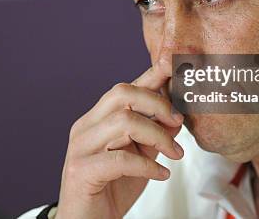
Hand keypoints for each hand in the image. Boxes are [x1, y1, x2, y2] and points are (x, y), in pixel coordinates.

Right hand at [54, 66, 183, 218]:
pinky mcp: (81, 170)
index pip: (125, 88)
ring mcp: (80, 147)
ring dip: (158, 136)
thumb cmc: (110, 191)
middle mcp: (86, 127)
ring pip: (123, 122)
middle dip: (157, 103)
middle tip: (178, 122)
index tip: (173, 68)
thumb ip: (153, 134)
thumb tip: (176, 115)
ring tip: (175, 154)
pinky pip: (121, 159)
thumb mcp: (139, 156)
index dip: (151, 75)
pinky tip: (161, 173)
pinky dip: (148, 165)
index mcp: (97, 119)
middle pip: (122, 94)